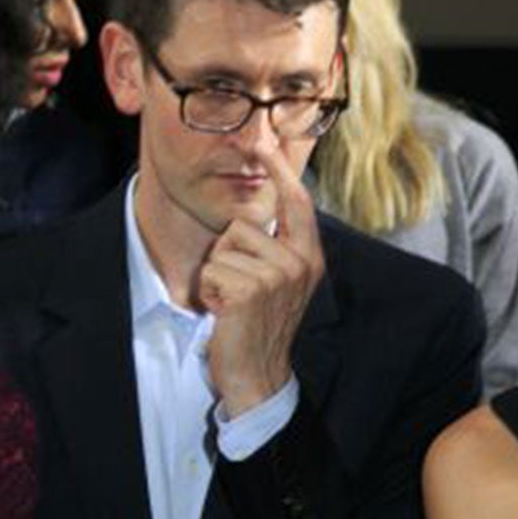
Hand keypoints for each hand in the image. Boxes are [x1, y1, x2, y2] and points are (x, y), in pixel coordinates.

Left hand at [196, 142, 324, 417]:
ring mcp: (277, 276)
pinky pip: (212, 271)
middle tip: (238, 291)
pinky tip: (225, 314)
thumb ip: (275, 246)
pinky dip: (209, 292)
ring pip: (224, 248)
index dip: (281, 170)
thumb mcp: (278, 283)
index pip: (297, 202)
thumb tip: (260, 206)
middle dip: (227, 255)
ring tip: (232, 303)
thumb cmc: (259, 326)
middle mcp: (299, 262)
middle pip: (243, 225)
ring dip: (217, 276)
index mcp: (308, 257)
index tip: (267, 143)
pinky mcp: (251, 290)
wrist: (259, 374)